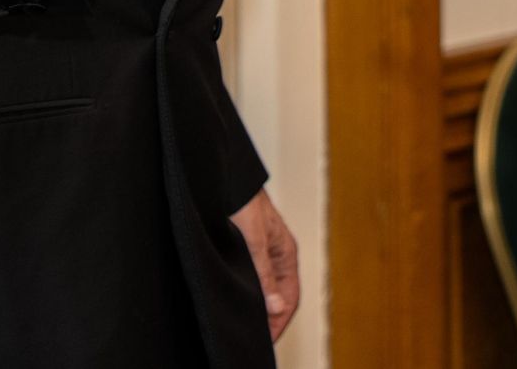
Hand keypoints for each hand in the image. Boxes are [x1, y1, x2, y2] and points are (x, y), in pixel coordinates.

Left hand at [229, 188, 298, 341]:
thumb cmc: (243, 199)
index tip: (267, 340)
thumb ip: (265, 272)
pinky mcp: (245, 248)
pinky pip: (252, 278)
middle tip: (255, 339)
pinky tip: (236, 300)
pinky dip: (248, 294)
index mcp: (286, 252)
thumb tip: (275, 306)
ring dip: (259, 307)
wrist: (225, 176)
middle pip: (279, 296)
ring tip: (246, 325)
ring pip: (265, 288)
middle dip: (270, 320)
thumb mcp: (254, 239)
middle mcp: (276, 254)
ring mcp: (261, 252)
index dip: (280, 322)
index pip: (290, 297)